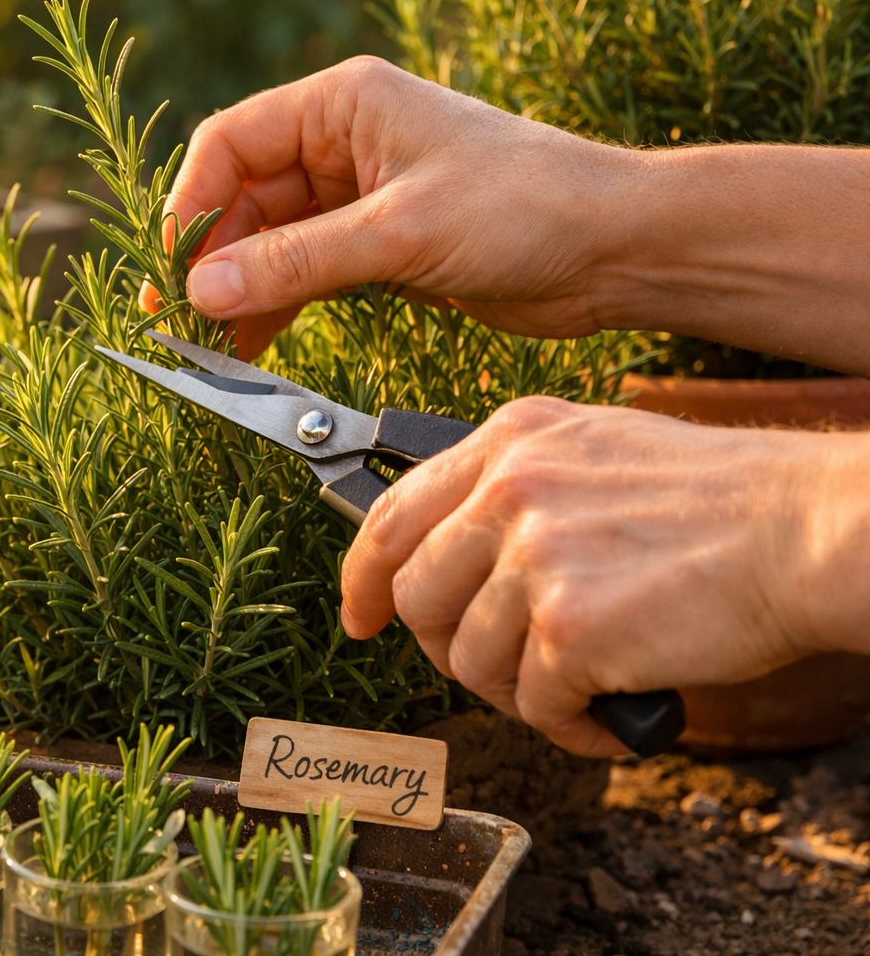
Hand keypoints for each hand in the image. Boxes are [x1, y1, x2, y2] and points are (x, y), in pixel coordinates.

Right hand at [160, 57, 638, 356]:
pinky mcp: (381, 246)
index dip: (191, 208)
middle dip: (212, 262)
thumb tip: (202, 290)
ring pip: (271, 243)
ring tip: (211, 348)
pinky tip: (253, 344)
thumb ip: (296, 263)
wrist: (616, 250)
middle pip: (243, 199)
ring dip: (240, 292)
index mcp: (343, 105)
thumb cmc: (524, 207)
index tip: (171, 271)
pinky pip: (306, 274)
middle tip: (181, 324)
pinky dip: (278, 307)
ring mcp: (360, 196)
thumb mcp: (399, 232)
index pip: (231, 145)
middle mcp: (343, 143)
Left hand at [340, 397, 868, 755]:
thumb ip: (516, 489)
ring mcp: (536, 557)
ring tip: (579, 688)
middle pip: (417, 601)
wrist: (808, 528)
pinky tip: (613, 714)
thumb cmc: (719, 501)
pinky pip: (536, 706)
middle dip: (451, 650)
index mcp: (510, 441)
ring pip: (472, 662)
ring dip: (521, 692)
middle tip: (506, 669)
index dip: (362, 580)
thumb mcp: (595, 452)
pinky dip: (573, 727)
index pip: (391, 517)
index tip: (360, 618)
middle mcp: (510, 490)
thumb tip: (452, 554)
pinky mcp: (571, 628)